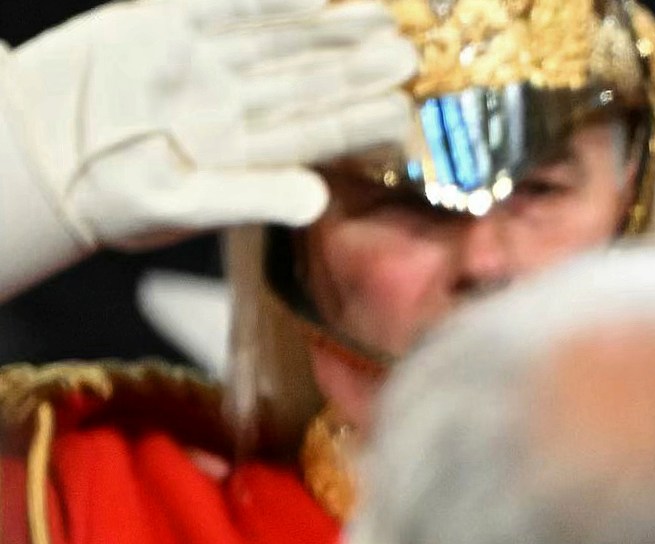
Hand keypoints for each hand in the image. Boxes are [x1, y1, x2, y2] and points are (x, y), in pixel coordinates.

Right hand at [0, 0, 416, 258]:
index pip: (321, 132)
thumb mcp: (179, 204)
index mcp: (249, 149)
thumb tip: (320, 203)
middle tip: (410, 51)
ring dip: (329, 27)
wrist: (35, 154)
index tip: (405, 107)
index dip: (364, 117)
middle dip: (360, 65)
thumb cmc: (108, 194)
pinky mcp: (165, 25)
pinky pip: (224, 6)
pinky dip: (265, 0)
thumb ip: (251, 197)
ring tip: (379, 15)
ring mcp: (204, 62)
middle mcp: (236, 103)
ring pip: (279, 39)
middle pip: (312, 79)